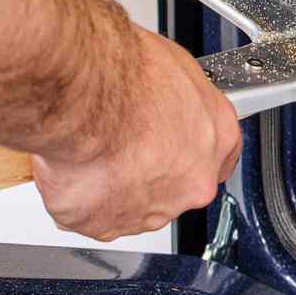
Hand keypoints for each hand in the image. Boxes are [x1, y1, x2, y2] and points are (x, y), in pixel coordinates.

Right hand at [30, 27, 241, 241]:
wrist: (85, 96)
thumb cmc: (129, 75)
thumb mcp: (177, 68)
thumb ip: (183, 99)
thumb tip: (173, 97)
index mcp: (218, 140)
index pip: (216, 155)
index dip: (189, 147)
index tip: (171, 140)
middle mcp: (192, 183)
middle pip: (175, 184)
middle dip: (151, 168)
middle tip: (123, 141)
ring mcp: (152, 209)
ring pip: (134, 203)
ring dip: (115, 184)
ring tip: (95, 150)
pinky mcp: (107, 225)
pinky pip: (95, 215)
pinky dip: (82, 197)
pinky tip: (77, 167)